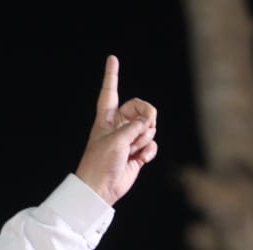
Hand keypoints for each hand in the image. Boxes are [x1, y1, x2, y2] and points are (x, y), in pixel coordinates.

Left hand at [74, 55, 157, 204]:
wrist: (100, 189)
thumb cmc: (100, 163)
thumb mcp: (116, 139)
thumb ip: (135, 126)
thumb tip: (148, 124)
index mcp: (106, 118)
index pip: (110, 92)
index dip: (111, 75)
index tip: (112, 58)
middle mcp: (119, 126)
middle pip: (141, 108)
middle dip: (147, 114)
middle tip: (145, 124)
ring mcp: (129, 139)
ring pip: (149, 128)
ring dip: (144, 139)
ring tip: (131, 151)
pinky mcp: (137, 153)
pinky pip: (152, 144)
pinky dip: (148, 151)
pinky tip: (139, 160)